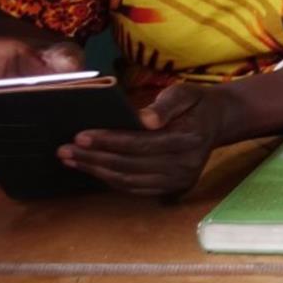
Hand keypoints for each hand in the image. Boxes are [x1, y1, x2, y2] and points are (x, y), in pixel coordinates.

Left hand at [60, 83, 233, 197]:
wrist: (218, 122)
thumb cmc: (196, 103)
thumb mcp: (185, 92)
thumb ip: (165, 104)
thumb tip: (144, 119)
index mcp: (188, 139)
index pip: (140, 144)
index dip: (109, 141)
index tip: (80, 135)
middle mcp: (185, 166)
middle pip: (129, 165)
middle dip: (94, 157)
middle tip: (64, 150)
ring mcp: (179, 181)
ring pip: (128, 180)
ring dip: (96, 171)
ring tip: (71, 160)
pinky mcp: (173, 189)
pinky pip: (134, 189)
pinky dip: (110, 180)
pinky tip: (93, 169)